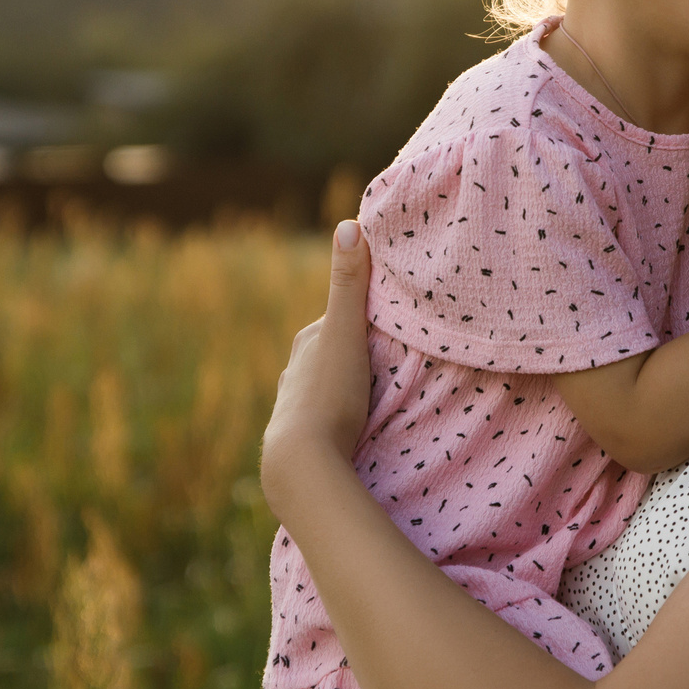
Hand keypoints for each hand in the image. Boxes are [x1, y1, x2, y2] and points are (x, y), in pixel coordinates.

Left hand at [259, 222, 374, 505]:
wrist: (301, 464)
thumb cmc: (329, 395)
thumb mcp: (346, 334)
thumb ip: (349, 284)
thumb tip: (349, 224)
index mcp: (307, 342)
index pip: (342, 319)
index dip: (368, 320)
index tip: (396, 324)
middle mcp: (294, 369)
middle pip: (334, 352)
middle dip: (359, 354)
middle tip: (394, 362)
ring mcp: (293, 404)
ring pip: (327, 385)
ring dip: (349, 387)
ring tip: (377, 397)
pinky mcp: (297, 437)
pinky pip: (325, 417)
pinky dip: (339, 415)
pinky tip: (353, 427)